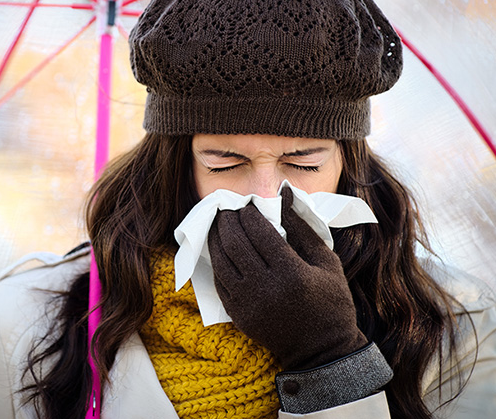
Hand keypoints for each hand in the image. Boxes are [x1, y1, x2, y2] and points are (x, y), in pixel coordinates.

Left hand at [207, 187, 366, 369]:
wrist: (321, 351)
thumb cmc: (331, 303)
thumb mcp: (327, 262)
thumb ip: (303, 228)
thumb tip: (284, 196)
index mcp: (291, 273)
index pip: (260, 233)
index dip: (249, 214)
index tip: (247, 204)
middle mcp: (266, 288)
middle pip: (235, 244)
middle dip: (227, 221)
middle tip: (226, 208)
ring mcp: (248, 304)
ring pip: (220, 262)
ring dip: (216, 238)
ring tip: (218, 224)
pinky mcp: (238, 315)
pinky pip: (218, 282)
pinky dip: (216, 262)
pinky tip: (219, 249)